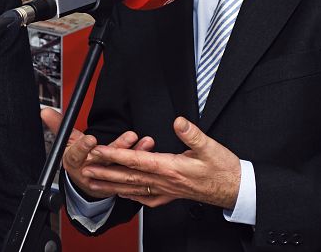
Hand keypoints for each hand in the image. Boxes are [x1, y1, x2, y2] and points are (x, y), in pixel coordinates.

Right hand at [40, 107, 154, 199]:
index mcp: (74, 161)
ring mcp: (105, 177)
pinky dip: (141, 161)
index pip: (77, 154)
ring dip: (135, 153)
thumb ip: (58, 125)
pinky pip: (131, 172)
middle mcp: (91, 170)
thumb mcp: (65, 142)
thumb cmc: (77, 157)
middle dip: (118, 147)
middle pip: (104, 159)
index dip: (83, 147)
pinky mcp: (118, 181)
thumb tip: (44, 111)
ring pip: (121, 165)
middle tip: (130, 136)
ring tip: (145, 141)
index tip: (90, 139)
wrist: (86, 181)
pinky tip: (149, 150)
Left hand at [83, 116, 240, 208]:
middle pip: (128, 177)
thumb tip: (178, 121)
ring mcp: (167, 190)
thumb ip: (192, 134)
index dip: (116, 155)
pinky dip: (130, 195)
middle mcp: (165, 181)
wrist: (235, 189)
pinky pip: (146, 197)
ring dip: (111, 185)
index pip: (136, 160)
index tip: (99, 150)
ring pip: (133, 188)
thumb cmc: (224, 169)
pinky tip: (122, 194)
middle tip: (84, 168)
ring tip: (93, 182)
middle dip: (105, 172)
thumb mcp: (210, 146)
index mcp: (171, 167)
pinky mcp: (172, 194)